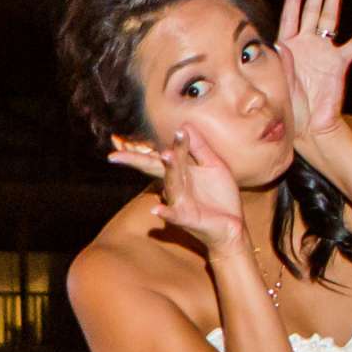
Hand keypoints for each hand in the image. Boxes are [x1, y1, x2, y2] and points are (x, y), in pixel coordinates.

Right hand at [133, 128, 247, 255]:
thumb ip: (200, 148)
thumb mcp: (213, 166)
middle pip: (156, 170)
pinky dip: (165, 212)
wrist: (232, 226)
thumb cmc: (220, 197)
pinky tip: (156, 210)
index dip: (147, 148)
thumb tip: (185, 126)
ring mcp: (180, 202)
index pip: (161, 157)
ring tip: (166, 155)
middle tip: (119, 154)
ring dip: (169, 170)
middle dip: (139, 160)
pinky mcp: (188, 218)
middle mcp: (176, 186)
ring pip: (172, 183)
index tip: (129, 142)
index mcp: (181, 173)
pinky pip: (174, 215)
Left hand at [274, 0, 351, 151]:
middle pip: (312, 11)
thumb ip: (282, 61)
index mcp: (288, 47)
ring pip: (330, 20)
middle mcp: (306, 45)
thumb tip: (283, 44)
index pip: (290, 17)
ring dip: (333, 1)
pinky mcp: (338, 63)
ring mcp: (323, 51)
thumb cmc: (290, 104)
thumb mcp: (280, 80)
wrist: (308, 124)